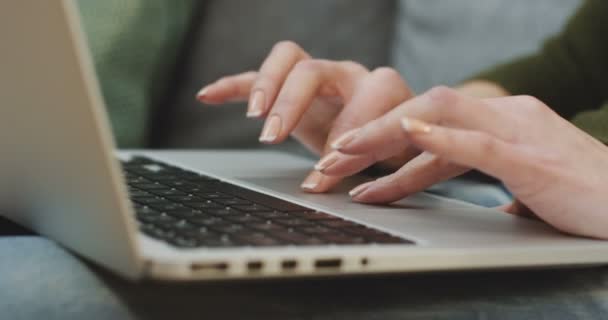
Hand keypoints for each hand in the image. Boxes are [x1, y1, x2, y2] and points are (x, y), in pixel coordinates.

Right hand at [197, 41, 413, 191]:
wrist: (390, 135)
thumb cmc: (395, 146)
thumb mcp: (394, 158)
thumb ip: (371, 162)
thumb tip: (327, 180)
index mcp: (380, 89)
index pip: (360, 100)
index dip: (344, 136)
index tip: (324, 172)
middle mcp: (347, 75)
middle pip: (313, 71)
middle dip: (292, 105)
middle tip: (274, 138)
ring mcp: (318, 76)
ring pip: (287, 59)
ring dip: (266, 86)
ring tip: (254, 115)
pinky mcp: (291, 87)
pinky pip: (258, 76)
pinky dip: (233, 86)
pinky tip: (207, 96)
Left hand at [325, 86, 607, 238]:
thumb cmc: (586, 198)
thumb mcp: (532, 184)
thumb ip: (504, 183)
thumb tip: (489, 202)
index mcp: (502, 123)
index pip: (430, 125)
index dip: (384, 144)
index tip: (348, 164)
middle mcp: (506, 116)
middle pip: (423, 114)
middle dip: (371, 137)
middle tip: (327, 161)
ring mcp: (518, 131)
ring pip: (439, 117)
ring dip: (385, 135)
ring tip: (342, 154)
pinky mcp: (530, 156)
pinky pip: (477, 141)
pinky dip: (439, 137)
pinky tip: (408, 133)